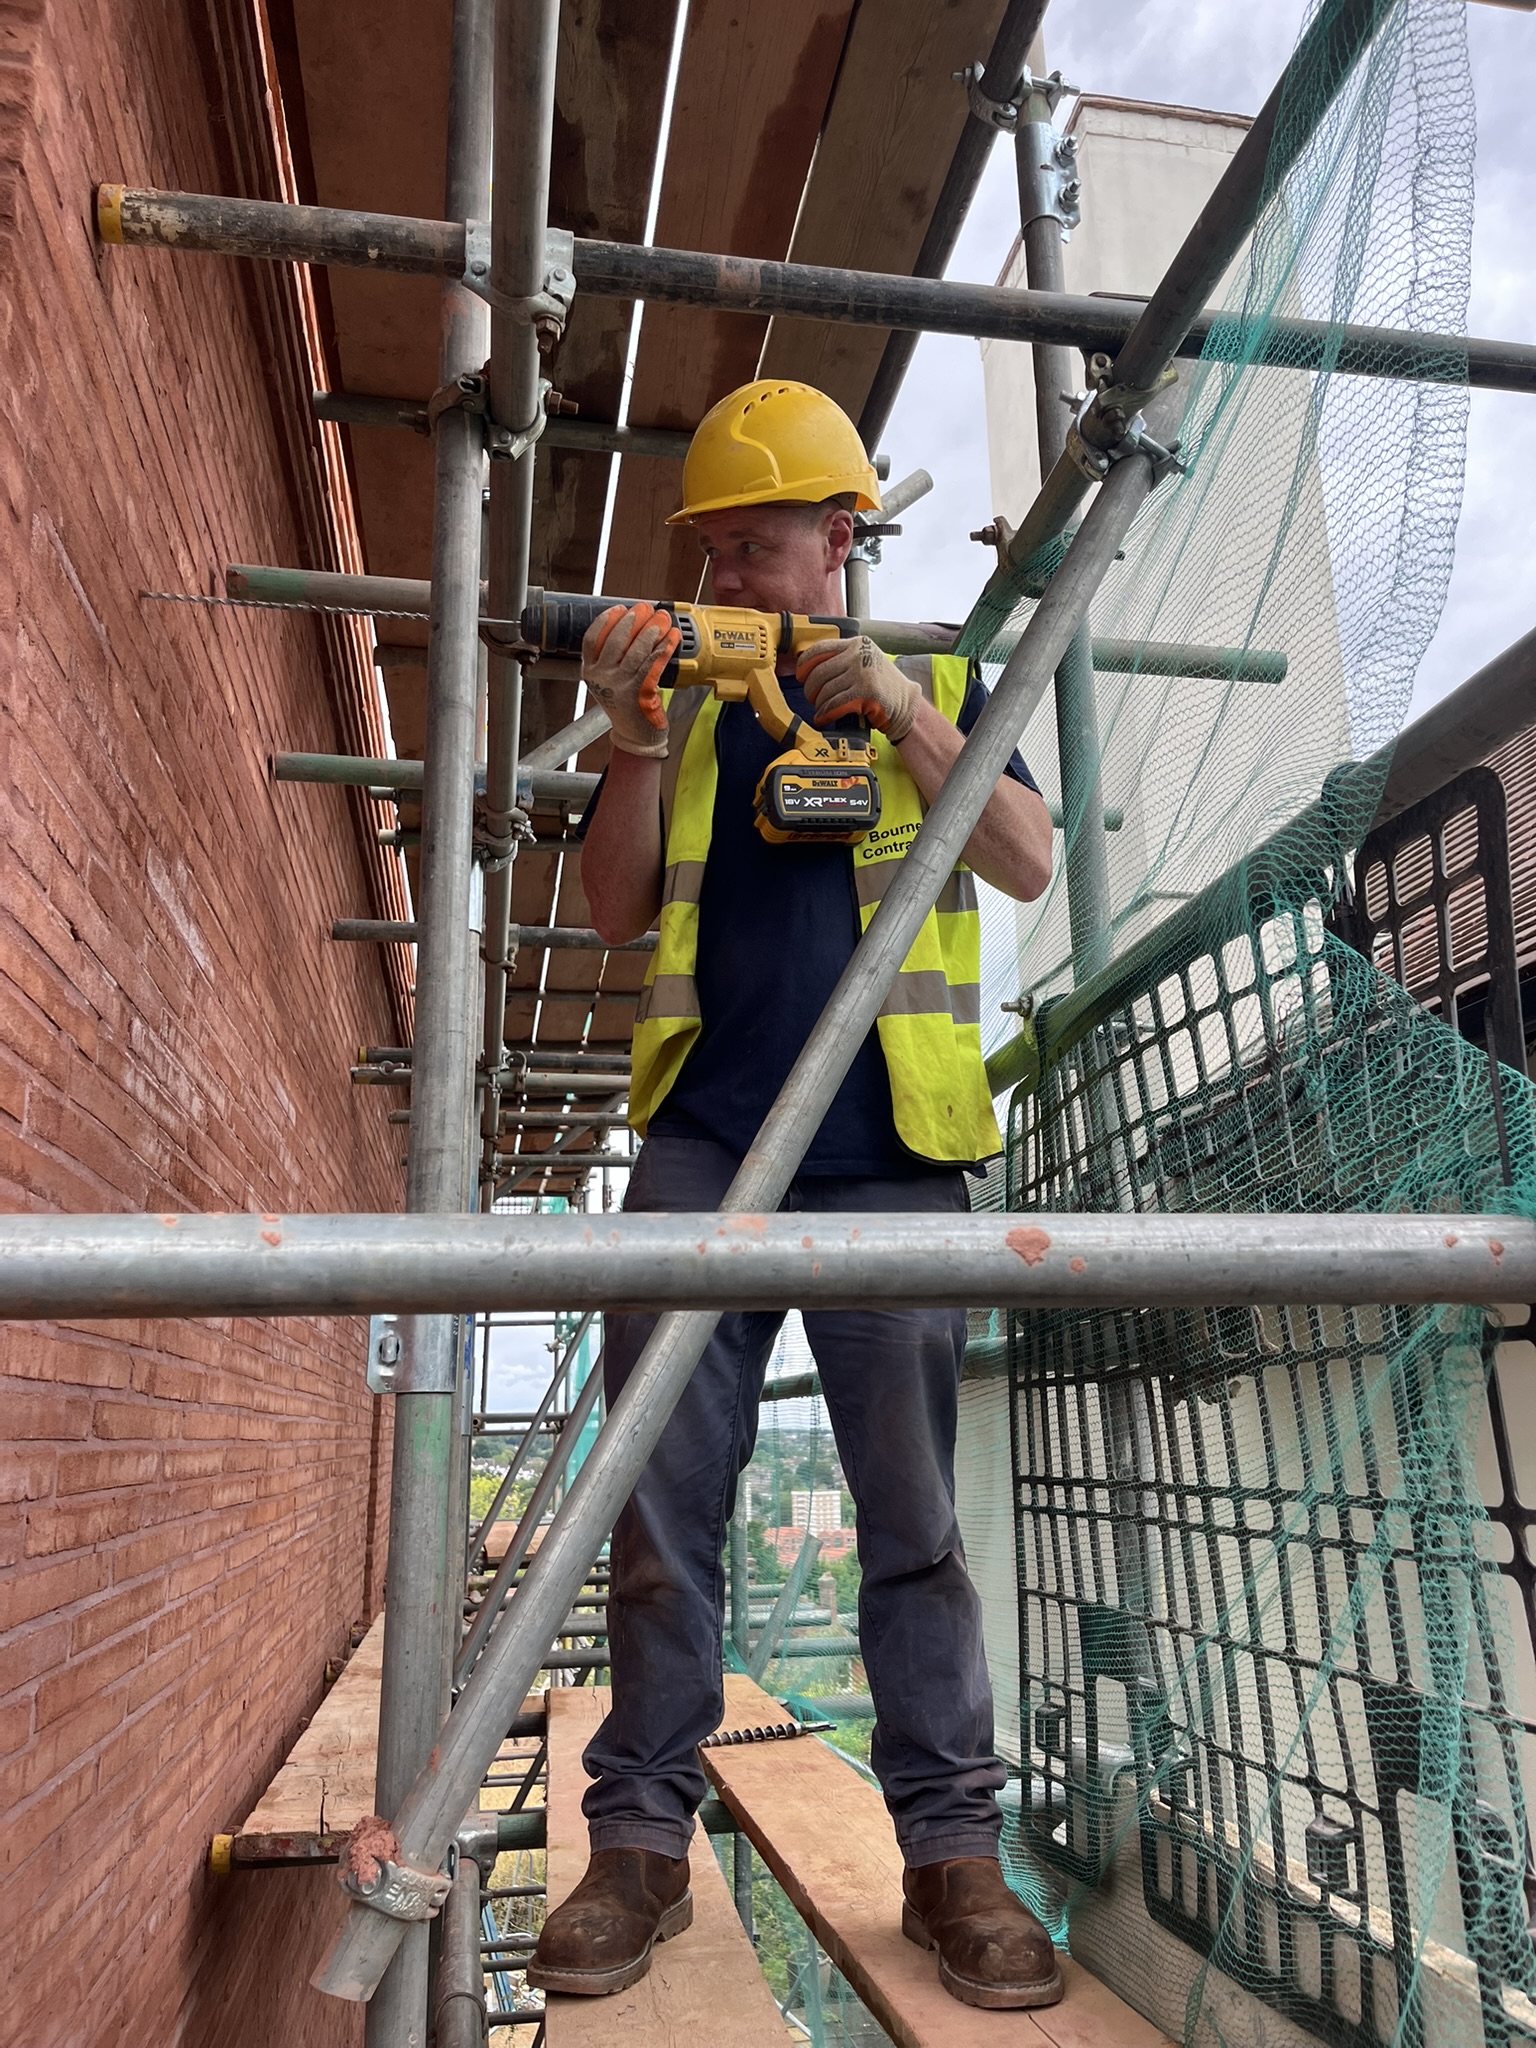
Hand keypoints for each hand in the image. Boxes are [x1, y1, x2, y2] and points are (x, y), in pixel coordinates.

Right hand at [582, 603, 680, 757]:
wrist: (635, 735)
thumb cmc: (625, 705)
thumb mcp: (609, 680)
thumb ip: (612, 658)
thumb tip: (631, 626)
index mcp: (590, 673)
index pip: (591, 640)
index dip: (605, 621)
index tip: (619, 609)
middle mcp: (601, 679)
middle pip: (616, 641)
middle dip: (634, 620)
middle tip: (646, 608)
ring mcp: (619, 686)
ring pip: (636, 650)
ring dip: (652, 631)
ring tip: (662, 620)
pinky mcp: (639, 693)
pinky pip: (653, 664)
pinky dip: (664, 648)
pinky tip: (671, 639)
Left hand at [797, 636, 920, 743]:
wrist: (907, 704)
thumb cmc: (882, 686)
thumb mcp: (865, 661)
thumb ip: (842, 659)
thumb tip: (808, 667)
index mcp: (856, 643)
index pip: (820, 648)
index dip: (804, 664)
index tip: (800, 675)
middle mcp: (859, 654)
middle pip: (819, 673)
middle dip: (811, 690)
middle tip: (812, 699)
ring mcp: (863, 673)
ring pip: (825, 691)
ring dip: (819, 705)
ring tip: (821, 710)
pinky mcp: (866, 693)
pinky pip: (834, 705)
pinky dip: (825, 714)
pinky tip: (824, 718)